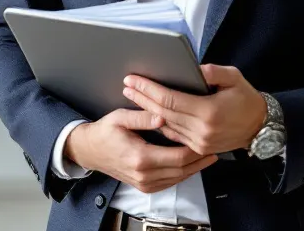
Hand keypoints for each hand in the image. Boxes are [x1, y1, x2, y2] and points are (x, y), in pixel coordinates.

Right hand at [65, 108, 217, 193]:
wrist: (90, 151)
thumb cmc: (104, 132)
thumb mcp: (120, 118)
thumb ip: (142, 117)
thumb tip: (162, 116)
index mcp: (141, 157)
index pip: (177, 157)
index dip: (194, 150)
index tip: (205, 141)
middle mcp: (144, 174)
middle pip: (182, 170)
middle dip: (199, 160)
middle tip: (213, 148)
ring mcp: (144, 183)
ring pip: (178, 178)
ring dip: (194, 168)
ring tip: (207, 156)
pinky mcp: (145, 187)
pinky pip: (170, 183)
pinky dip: (182, 174)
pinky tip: (190, 164)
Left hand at [122, 65, 267, 155]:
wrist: (260, 127)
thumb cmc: (246, 99)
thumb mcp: (234, 78)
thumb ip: (213, 72)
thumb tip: (194, 68)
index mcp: (208, 112)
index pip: (169, 99)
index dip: (148, 89)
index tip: (133, 79)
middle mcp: (201, 130)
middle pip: (162, 113)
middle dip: (142, 98)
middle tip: (127, 86)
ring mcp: (199, 142)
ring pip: (165, 125)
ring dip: (147, 110)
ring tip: (133, 96)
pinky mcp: (199, 148)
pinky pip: (174, 135)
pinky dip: (160, 123)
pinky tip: (149, 112)